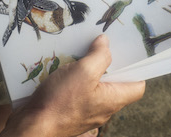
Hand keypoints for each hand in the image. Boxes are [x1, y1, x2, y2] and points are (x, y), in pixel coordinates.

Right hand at [2, 35, 145, 136]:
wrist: (33, 126)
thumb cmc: (60, 102)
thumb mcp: (83, 71)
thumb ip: (99, 56)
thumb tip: (106, 43)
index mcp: (112, 100)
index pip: (137, 87)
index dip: (135, 69)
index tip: (127, 54)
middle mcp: (103, 109)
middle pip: (115, 85)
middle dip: (109, 65)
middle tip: (100, 48)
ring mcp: (87, 112)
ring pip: (96, 88)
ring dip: (90, 72)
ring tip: (80, 57)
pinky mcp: (72, 112)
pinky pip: (80, 93)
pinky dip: (77, 80)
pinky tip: (66, 71)